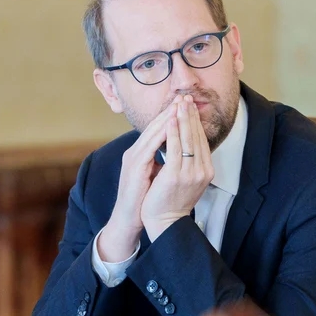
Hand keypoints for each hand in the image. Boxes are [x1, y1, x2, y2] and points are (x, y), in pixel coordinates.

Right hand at [98, 98, 180, 261]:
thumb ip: (164, 161)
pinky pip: (150, 145)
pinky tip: (171, 125)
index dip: (171, 116)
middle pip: (155, 126)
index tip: (185, 105)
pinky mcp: (135, 166)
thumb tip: (178, 152)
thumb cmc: (145, 199)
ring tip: (180, 105)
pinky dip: (161, 134)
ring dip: (167, 117)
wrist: (130, 218)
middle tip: (184, 97)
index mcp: (141, 153)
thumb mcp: (156, 175)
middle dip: (171, 111)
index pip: (158, 130)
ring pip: (152, 132)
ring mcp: (134, 158)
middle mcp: (135, 151)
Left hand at [141, 95, 214, 239]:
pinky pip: (175, 148)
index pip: (202, 141)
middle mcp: (202, 170)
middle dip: (191, 115)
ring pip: (188, 139)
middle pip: (197, 136)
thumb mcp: (188, 180)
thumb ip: (189, 163)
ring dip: (183, 118)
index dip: (196, 123)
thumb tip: (188, 145)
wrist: (165, 222)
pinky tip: (170, 119)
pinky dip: (173, 132)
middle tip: (186, 98)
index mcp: (206, 171)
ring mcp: (191, 173)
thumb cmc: (172, 202)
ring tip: (179, 103)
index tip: (190, 107)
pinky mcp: (176, 174)